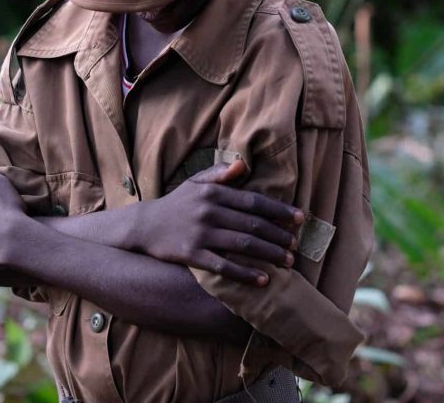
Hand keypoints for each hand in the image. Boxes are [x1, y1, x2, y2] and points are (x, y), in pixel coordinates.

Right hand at [140, 159, 303, 285]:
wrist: (145, 226)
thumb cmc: (176, 204)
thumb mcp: (194, 183)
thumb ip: (219, 175)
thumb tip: (243, 164)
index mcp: (212, 193)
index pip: (254, 201)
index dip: (279, 210)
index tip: (300, 218)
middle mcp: (208, 212)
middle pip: (253, 225)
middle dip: (279, 236)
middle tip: (295, 245)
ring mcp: (200, 234)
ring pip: (243, 246)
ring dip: (269, 254)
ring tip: (287, 262)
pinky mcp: (192, 255)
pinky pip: (225, 267)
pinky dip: (246, 274)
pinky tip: (263, 280)